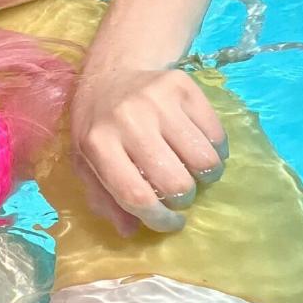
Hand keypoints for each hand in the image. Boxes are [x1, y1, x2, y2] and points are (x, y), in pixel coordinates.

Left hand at [69, 65, 228, 233]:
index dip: (159, 219)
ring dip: (205, 176)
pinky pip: (216, 134)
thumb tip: (130, 230)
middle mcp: (128, 119)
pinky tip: (200, 148)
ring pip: (204, 159)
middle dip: (183, 199)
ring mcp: (157, 100)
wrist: (112, 72)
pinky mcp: (182, 86)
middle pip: (175, 181)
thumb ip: (104, 197)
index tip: (172, 223)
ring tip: (193, 172)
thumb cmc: (98, 124)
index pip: (136, 195)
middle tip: (179, 193)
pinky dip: (216, 150)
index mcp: (98, 143)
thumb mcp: (86, 160)